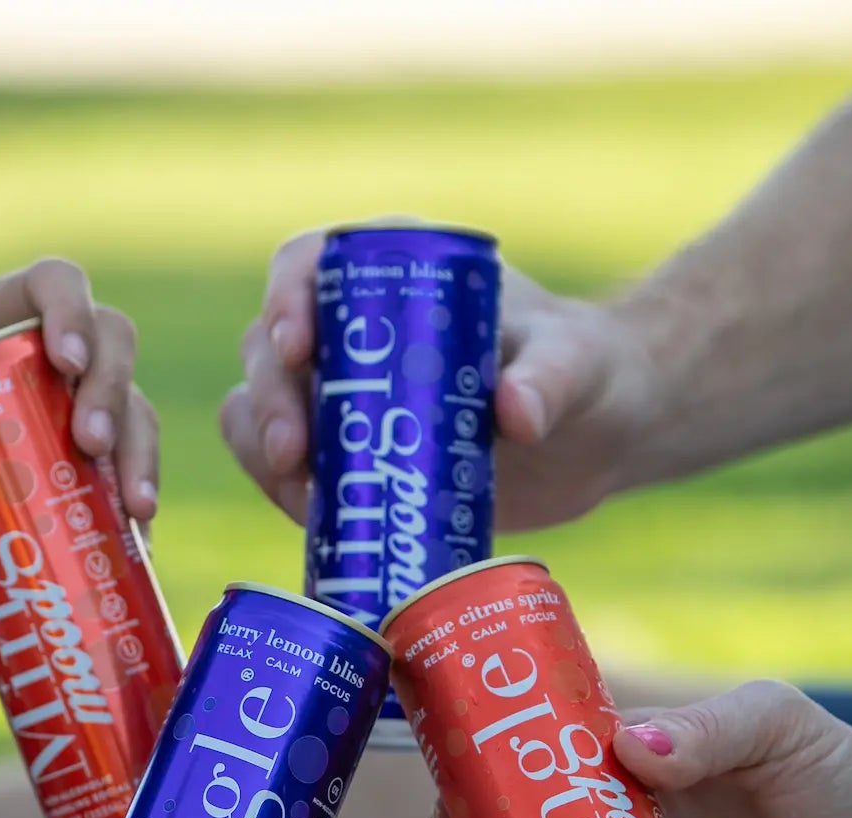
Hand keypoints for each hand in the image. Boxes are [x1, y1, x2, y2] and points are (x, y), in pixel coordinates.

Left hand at [0, 259, 157, 540]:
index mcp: (3, 310)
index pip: (55, 283)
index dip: (72, 311)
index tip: (66, 360)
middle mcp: (57, 346)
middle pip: (113, 344)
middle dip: (112, 394)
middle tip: (91, 446)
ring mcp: (82, 396)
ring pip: (134, 406)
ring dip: (140, 455)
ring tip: (135, 511)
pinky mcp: (92, 446)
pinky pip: (128, 464)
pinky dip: (133, 501)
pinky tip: (135, 543)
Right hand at [219, 228, 650, 530]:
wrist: (592, 438)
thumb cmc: (583, 375)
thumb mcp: (574, 368)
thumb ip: (551, 381)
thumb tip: (515, 415)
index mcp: (393, 273)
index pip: (309, 265)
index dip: (284, 299)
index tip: (297, 348)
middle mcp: (350, 330)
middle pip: (269, 348)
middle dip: (269, 400)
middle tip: (295, 454)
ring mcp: (340, 396)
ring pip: (260, 410)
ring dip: (262, 450)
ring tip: (299, 495)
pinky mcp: (344, 457)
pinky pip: (284, 469)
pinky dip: (282, 492)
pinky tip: (309, 519)